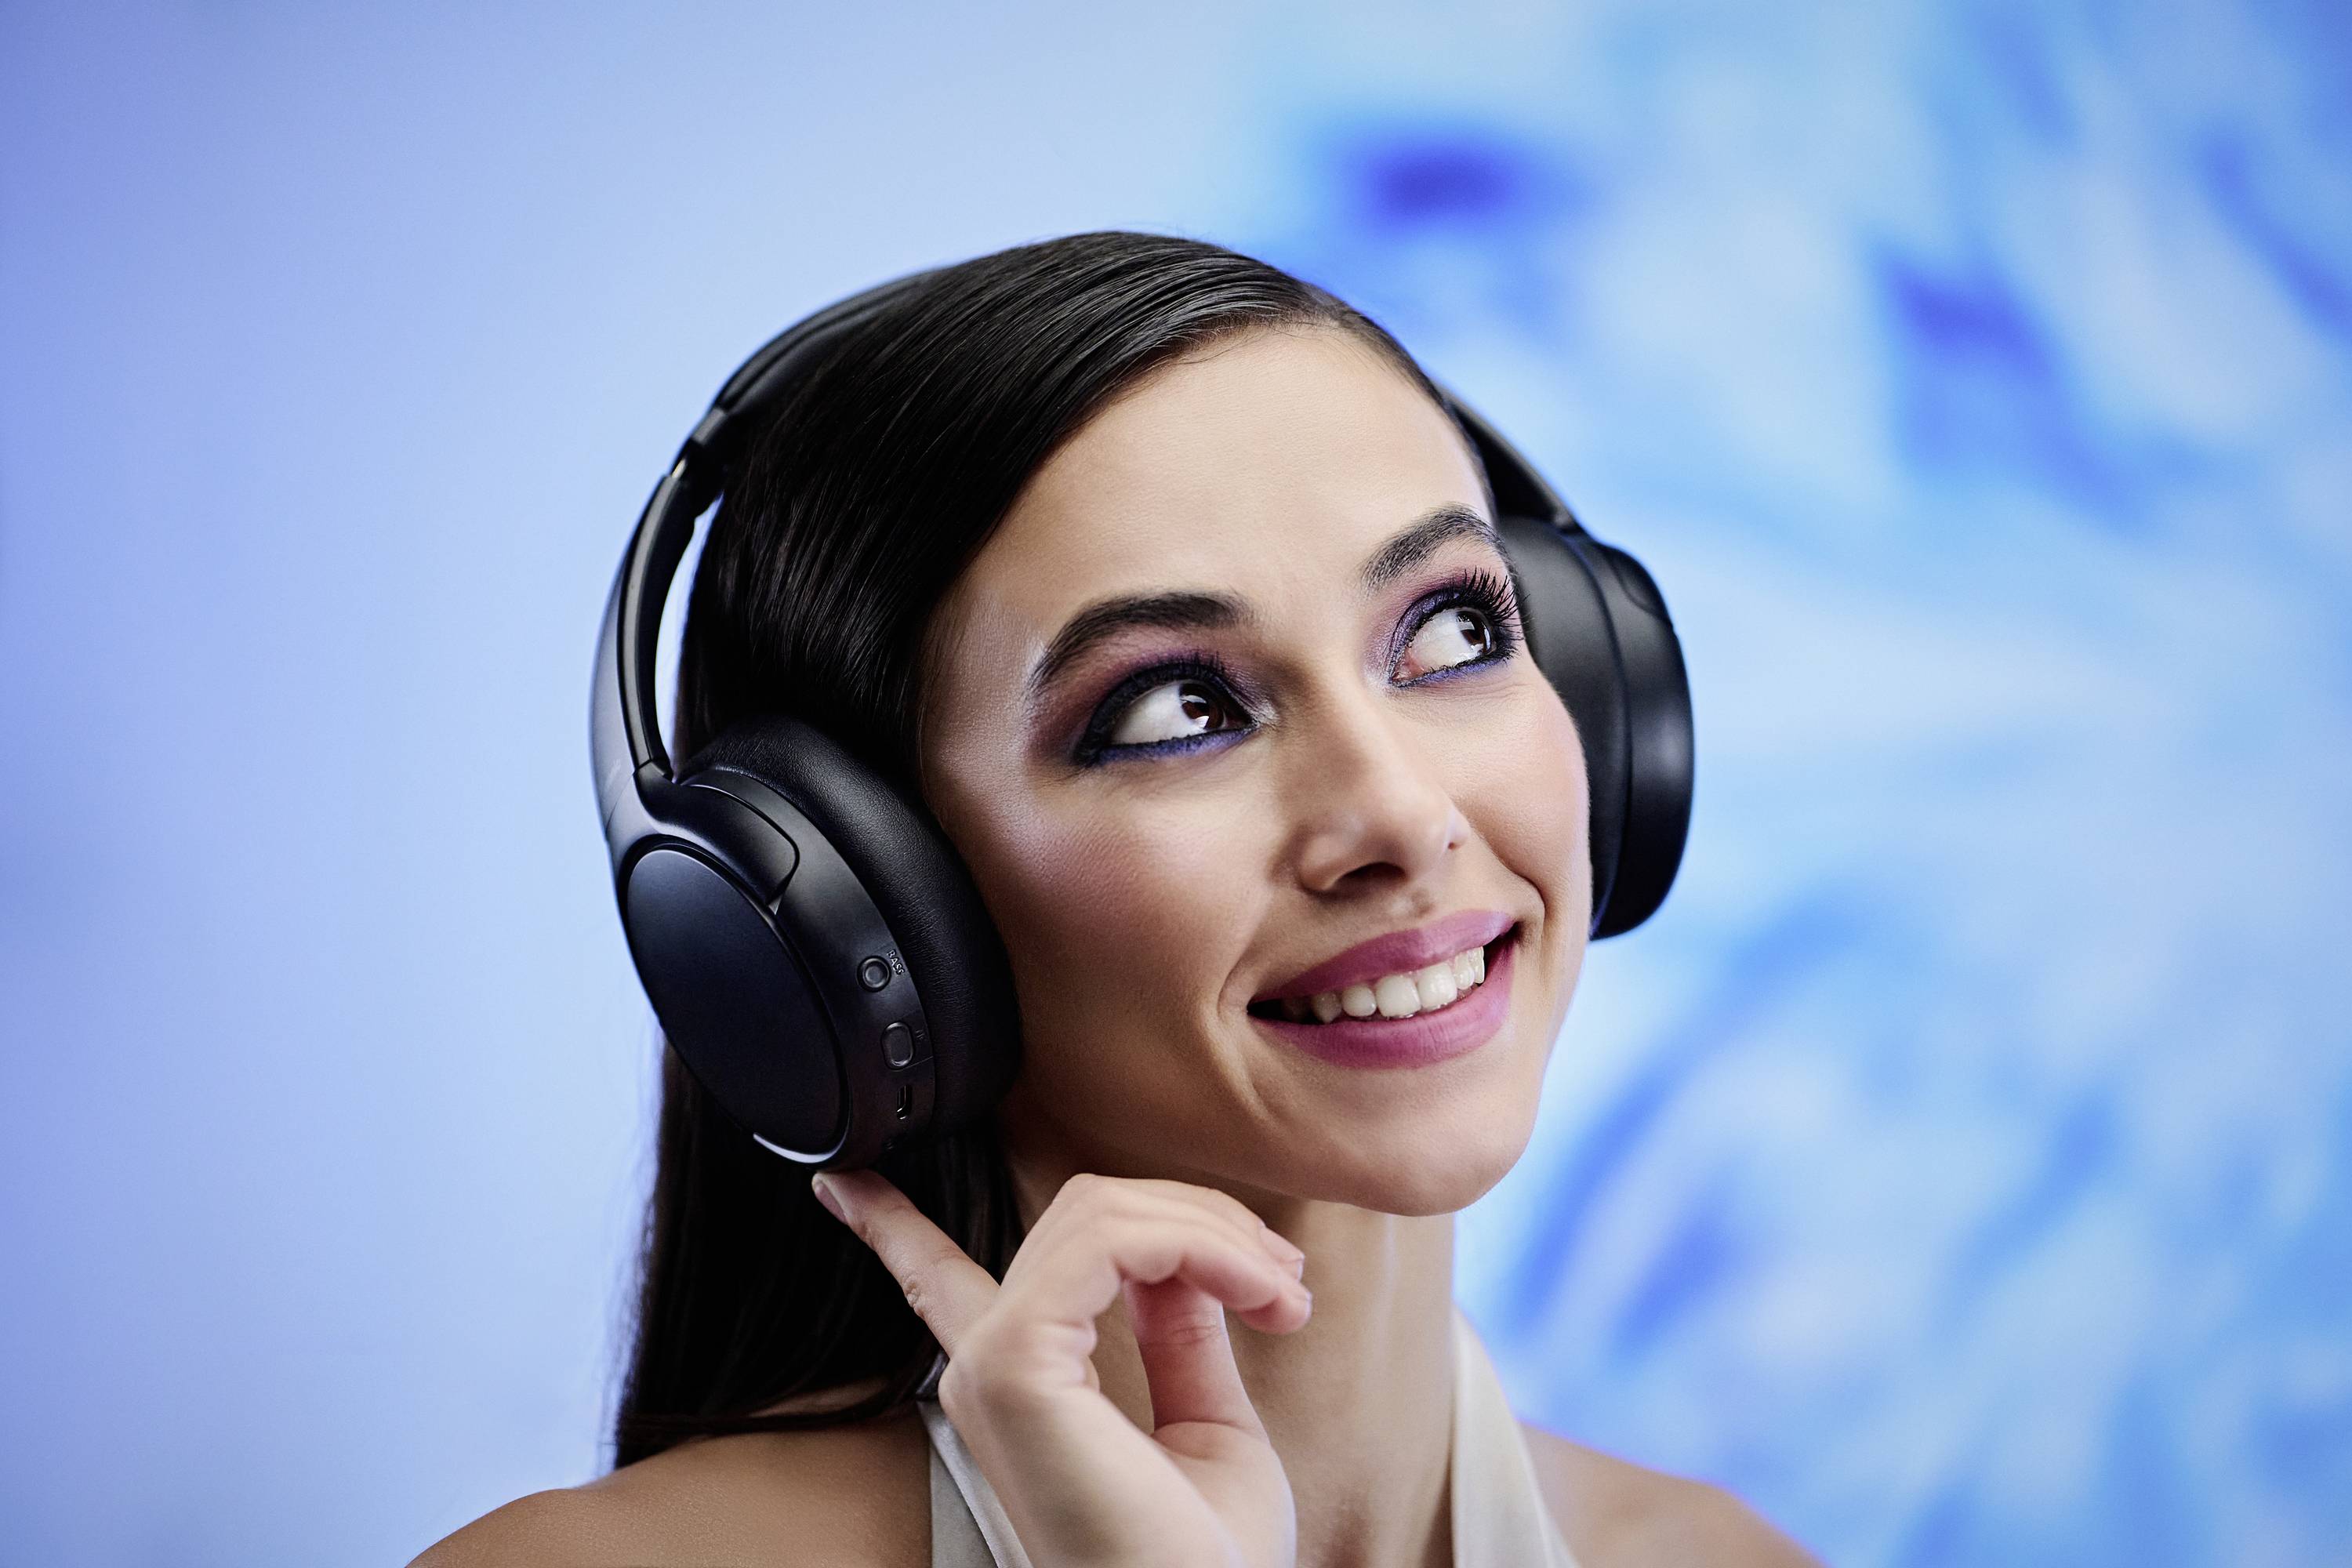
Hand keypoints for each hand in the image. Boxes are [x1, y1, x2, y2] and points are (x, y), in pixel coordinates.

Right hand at [811, 1168, 1311, 1567]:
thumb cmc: (1209, 1563)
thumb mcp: (1207, 1425)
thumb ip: (1183, 1332)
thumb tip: (1185, 1260)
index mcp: (1022, 1379)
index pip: (934, 1278)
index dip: (889, 1224)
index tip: (840, 1181)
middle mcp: (991, 1364)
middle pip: (1085, 1211)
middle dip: (1198, 1218)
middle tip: (1283, 1282)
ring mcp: (994, 1363)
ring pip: (1101, 1211)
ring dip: (1216, 1230)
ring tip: (1282, 1293)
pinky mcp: (1017, 1366)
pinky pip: (1110, 1243)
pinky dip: (1200, 1244)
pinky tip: (1254, 1289)